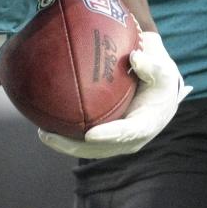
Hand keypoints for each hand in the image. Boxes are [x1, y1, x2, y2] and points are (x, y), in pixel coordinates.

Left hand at [39, 31, 189, 158]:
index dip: (108, 136)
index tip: (90, 135)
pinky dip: (67, 136)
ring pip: (88, 149)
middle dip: (74, 146)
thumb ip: (152, 66)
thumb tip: (135, 58)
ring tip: (42, 133)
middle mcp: (130, 139)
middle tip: (49, 136)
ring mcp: (116, 142)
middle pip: (100, 149)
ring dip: (64, 144)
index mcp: (145, 125)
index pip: (126, 133)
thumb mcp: (163, 71)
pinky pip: (84, 141)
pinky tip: (46, 126)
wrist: (162, 95)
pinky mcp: (106, 139)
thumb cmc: (160, 81)